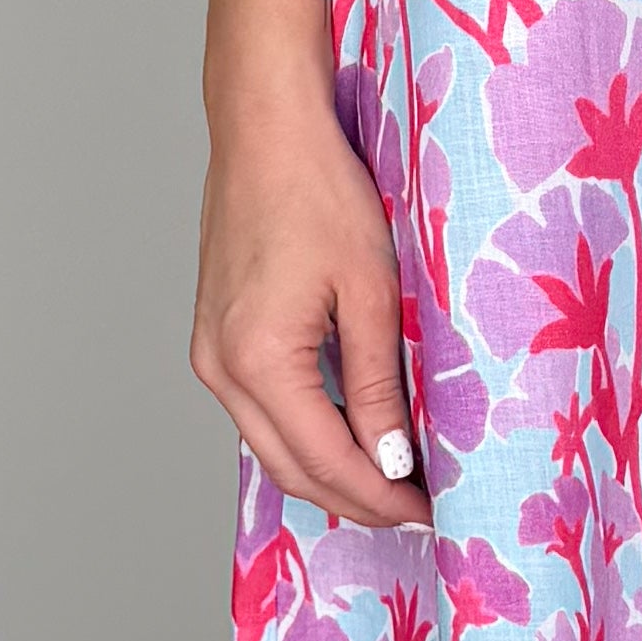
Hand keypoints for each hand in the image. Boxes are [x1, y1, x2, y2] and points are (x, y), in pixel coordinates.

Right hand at [192, 81, 430, 529]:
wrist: (264, 129)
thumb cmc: (319, 189)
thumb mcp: (371, 291)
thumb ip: (379, 384)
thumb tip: (391, 459)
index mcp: (259, 359)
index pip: (326, 461)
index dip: (381, 497)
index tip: (431, 511)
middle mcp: (220, 368)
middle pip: (290, 469)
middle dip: (356, 499)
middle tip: (418, 509)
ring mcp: (210, 355)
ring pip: (271, 448)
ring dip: (330, 472)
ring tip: (393, 480)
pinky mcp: (214, 339)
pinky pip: (260, 414)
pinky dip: (305, 436)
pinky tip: (351, 436)